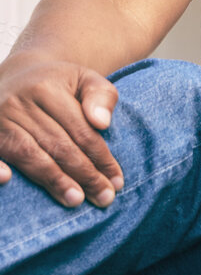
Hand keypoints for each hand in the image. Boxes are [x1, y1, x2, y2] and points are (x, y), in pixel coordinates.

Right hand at [0, 57, 123, 206]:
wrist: (19, 74)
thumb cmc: (60, 82)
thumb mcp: (86, 79)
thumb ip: (101, 96)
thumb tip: (102, 123)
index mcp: (46, 89)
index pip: (80, 131)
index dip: (100, 158)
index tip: (117, 180)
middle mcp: (17, 104)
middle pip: (57, 146)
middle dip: (83, 175)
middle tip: (104, 197)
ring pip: (28, 154)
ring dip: (53, 180)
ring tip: (75, 200)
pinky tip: (8, 181)